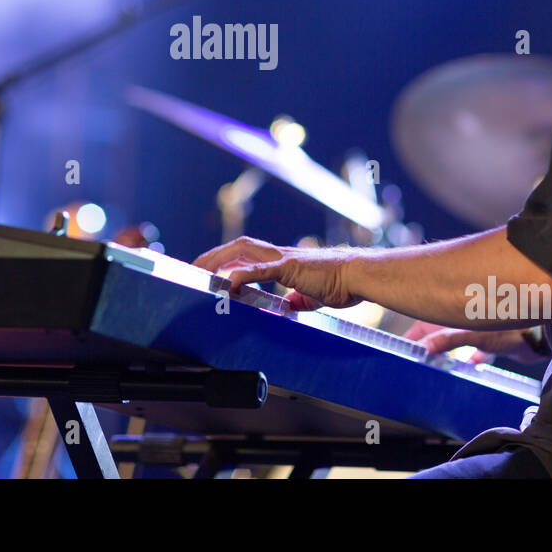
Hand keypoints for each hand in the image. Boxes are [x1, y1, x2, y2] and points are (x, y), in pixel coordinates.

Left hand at [191, 236, 362, 309]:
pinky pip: (262, 269)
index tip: (209, 269)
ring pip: (244, 251)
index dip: (226, 258)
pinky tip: (228, 280)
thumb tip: (290, 304)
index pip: (247, 253)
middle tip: (193, 269)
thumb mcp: (313, 296)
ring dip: (219, 260)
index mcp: (283, 261)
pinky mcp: (291, 268)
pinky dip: (243, 273)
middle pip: (238, 247)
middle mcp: (280, 255)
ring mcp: (284, 259)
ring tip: (201, 272)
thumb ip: (298, 298)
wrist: (358, 276)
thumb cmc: (341, 283)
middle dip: (213, 256)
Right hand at [404, 320, 543, 364]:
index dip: (412, 337)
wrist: (542, 337)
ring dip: (447, 353)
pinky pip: (474, 350)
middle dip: (427, 346)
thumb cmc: (509, 328)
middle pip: (437, 332)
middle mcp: (462, 317)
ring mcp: (476, 328)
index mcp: (453, 310)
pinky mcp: (491, 339)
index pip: (423, 324)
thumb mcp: (473, 334)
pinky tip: (471, 365)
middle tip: (417, 363)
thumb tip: (423, 348)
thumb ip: (448, 340)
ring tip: (438, 367)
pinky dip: (470, 358)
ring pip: (454, 342)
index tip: (400, 351)